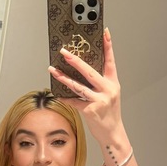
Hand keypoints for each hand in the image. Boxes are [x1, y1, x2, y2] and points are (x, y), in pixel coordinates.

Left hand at [48, 28, 122, 143]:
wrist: (113, 134)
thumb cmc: (109, 114)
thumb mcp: (109, 96)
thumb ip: (99, 84)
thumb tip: (81, 71)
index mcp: (113, 83)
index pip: (110, 61)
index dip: (108, 46)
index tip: (104, 31)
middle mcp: (108, 90)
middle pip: (89, 71)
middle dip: (75, 60)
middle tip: (64, 51)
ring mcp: (99, 100)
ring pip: (78, 86)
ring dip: (63, 78)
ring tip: (53, 70)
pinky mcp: (91, 111)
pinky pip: (74, 101)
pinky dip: (65, 97)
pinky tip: (57, 93)